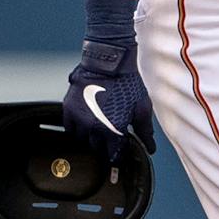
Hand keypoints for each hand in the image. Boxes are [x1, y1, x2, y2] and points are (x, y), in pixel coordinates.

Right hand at [61, 40, 156, 162]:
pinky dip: (77, 128)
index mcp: (113, 129)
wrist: (109, 63)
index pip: (113, 154)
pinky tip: (87, 123)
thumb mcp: (142, 109)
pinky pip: (70, 127)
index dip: (117, 155)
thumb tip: (150, 148)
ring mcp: (78, 118)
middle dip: (105, 145)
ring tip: (100, 129)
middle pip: (97, 147)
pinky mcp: (68, 108)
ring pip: (82, 139)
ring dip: (90, 137)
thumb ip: (145, 131)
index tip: (119, 152)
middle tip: (111, 138)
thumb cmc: (128, 84)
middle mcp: (93, 127)